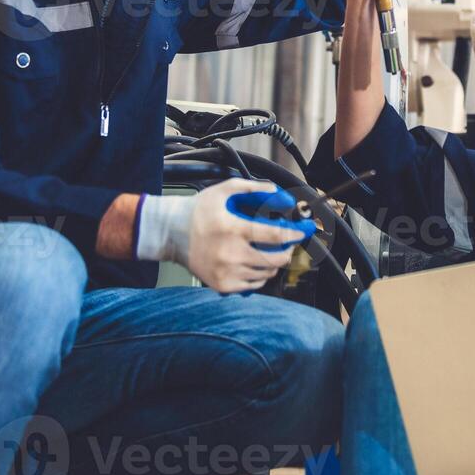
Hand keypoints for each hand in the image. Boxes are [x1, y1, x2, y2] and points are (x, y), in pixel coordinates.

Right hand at [135, 179, 300, 293]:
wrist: (171, 233)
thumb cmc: (199, 211)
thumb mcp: (224, 190)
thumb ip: (254, 189)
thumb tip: (279, 194)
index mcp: (233, 229)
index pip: (275, 235)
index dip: (295, 233)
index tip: (303, 230)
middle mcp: (230, 253)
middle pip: (276, 259)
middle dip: (287, 249)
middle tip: (287, 241)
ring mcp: (226, 272)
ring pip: (267, 273)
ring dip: (274, 261)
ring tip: (267, 250)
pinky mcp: (222, 286)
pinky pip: (254, 284)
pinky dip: (260, 274)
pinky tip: (254, 262)